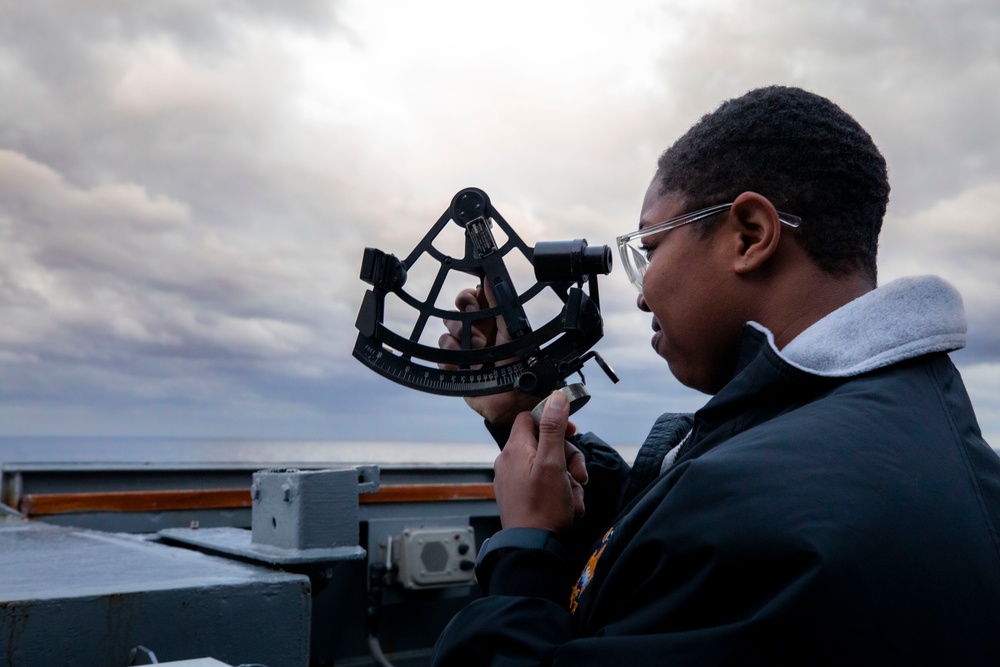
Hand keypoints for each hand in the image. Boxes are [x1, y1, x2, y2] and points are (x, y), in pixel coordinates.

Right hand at [438, 280, 538, 423]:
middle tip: (472, 331)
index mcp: (488, 321)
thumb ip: (498, 302)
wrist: (513, 396)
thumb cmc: (517, 362)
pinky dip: (450, 361)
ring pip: (445, 336)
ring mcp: (463, 351)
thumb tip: (490, 277)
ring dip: (457, 343)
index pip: (468, 300)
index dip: (466, 298)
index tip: (471, 302)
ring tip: (477, 352)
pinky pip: (441, 359)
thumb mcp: (509, 329)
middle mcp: (474, 333)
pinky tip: (463, 366)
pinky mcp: (455, 368)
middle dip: (459, 322)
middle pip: (452, 316)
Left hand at [493, 390, 586, 536]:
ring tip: (575, 496)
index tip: (571, 431)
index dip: (553, 420)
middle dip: (568, 457)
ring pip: (548, 466)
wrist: (532, 548)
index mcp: (515, 449)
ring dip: (567, 479)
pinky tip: (569, 506)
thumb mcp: (554, 463)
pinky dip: (559, 492)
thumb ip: (554, 428)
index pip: (530, 418)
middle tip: (579, 474)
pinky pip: (543, 484)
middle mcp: (510, 462)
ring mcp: (513, 481)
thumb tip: (556, 398)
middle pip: (544, 444)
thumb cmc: (543, 508)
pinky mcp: (520, 497)